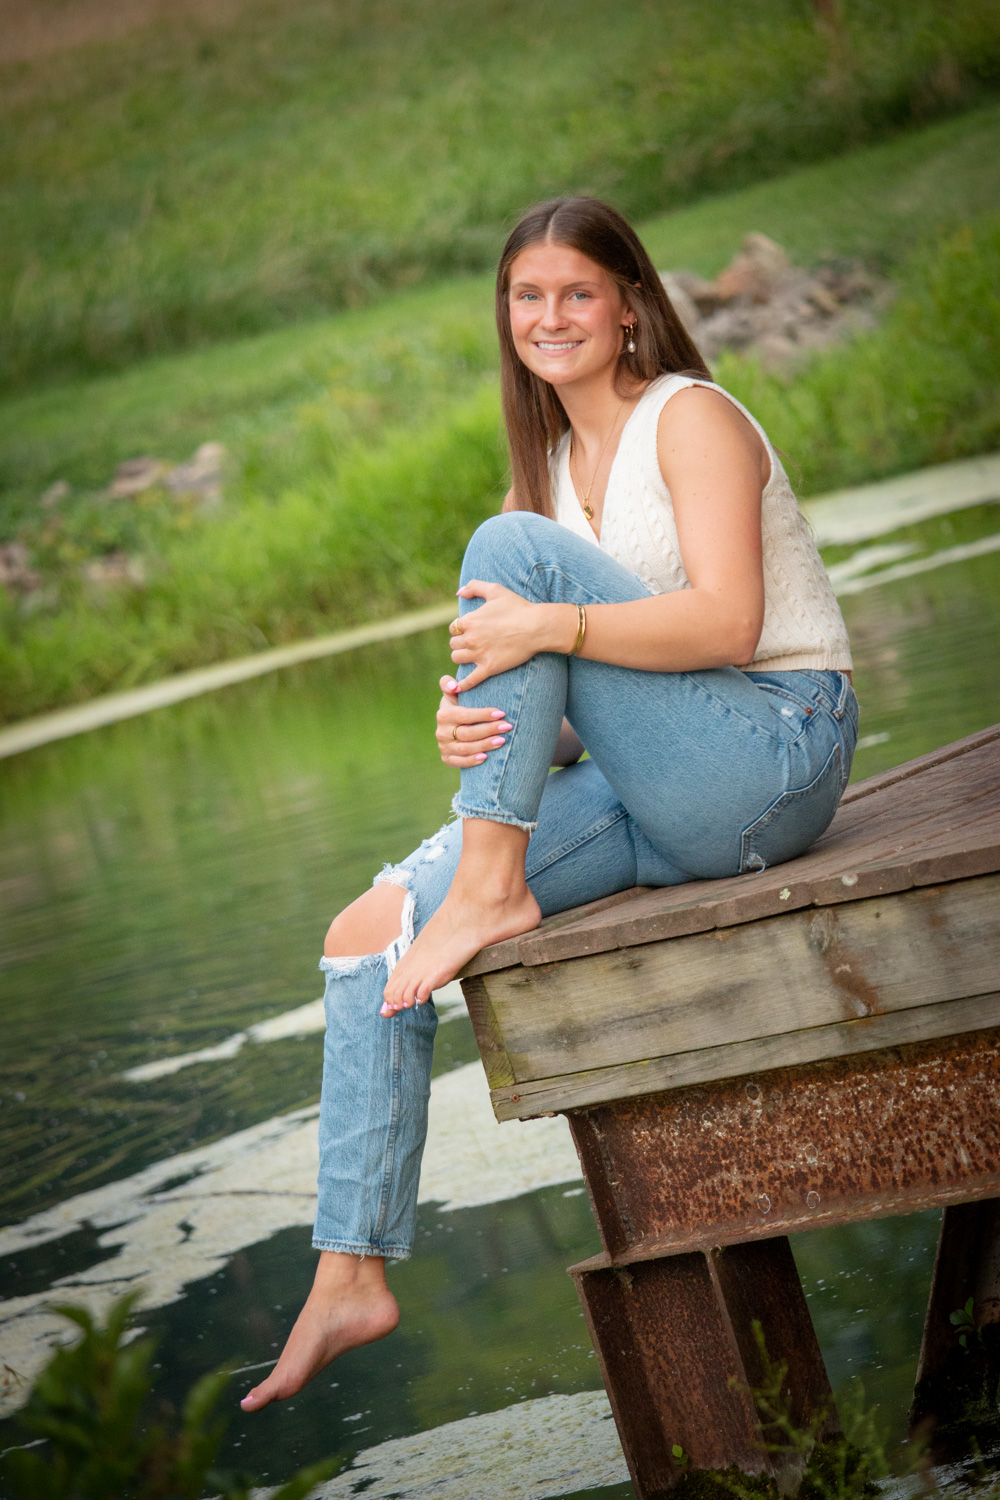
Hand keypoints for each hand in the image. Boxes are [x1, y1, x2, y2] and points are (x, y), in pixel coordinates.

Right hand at [435, 677, 512, 767]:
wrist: (453, 726)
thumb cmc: (459, 705)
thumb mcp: (453, 693)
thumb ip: (448, 684)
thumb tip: (453, 685)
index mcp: (443, 714)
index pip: (465, 716)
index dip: (483, 715)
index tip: (501, 713)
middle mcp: (441, 732)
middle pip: (467, 733)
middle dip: (489, 730)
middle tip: (507, 727)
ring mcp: (443, 746)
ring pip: (465, 748)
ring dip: (485, 745)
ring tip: (502, 740)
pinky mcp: (446, 758)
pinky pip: (459, 762)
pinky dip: (472, 761)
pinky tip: (486, 757)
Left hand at [449, 581, 574, 690]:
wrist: (536, 627)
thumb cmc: (518, 607)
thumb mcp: (495, 590)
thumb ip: (474, 586)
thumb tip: (458, 593)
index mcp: (469, 620)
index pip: (454, 628)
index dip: (461, 629)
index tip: (471, 630)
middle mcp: (470, 638)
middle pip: (454, 644)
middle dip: (461, 643)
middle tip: (472, 643)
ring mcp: (479, 654)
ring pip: (457, 658)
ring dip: (462, 657)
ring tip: (470, 656)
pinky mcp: (489, 668)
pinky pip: (469, 680)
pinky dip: (462, 684)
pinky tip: (458, 688)